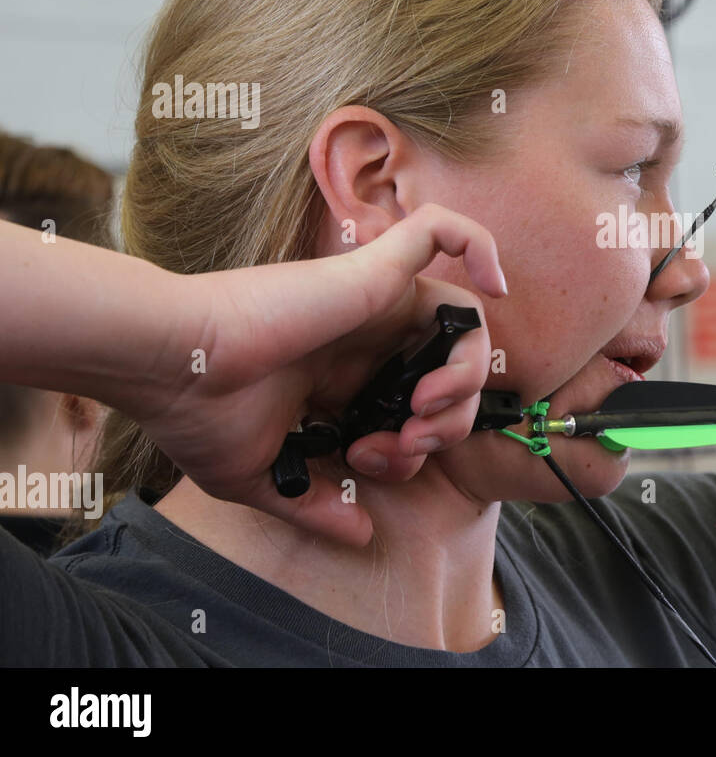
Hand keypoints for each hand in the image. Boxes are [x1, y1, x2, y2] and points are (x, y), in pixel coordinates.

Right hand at [129, 203, 507, 546]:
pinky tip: (495, 283)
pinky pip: (442, 233)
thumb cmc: (198, 415)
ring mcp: (373, 301)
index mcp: (346, 379)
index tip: (367, 463)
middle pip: (453, 369)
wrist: (169, 370)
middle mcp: (367, 338)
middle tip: (412, 441)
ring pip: (464, 321)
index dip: (418, 446)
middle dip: (450, 421)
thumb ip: (315, 504)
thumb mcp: (263, 475)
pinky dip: (480, 247)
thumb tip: (360, 532)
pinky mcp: (374, 269)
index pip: (419, 406)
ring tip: (427, 407)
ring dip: (468, 373)